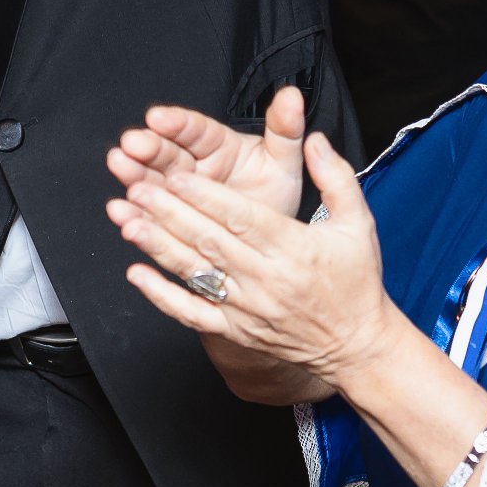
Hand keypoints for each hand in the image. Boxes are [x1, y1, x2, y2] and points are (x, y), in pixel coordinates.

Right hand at [107, 84, 313, 221]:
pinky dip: (134, 214)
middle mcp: (192, 165)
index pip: (195, 130)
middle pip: (167, 152)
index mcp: (218, 145)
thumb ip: (284, 129)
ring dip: (132, 173)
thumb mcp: (284, 162)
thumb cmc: (274, 194)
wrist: (271, 240)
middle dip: (147, 146)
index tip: (158, 117)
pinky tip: (120, 212)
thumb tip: (292, 95)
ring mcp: (177, 193)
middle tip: (130, 143)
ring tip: (118, 166)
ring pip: (151, 179)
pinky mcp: (169, 221)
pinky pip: (149, 216)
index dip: (176, 122)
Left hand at [110, 130, 396, 398]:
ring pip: (195, 273)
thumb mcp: (358, 222)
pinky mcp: (236, 331)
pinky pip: (192, 313)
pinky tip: (136, 273)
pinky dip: (161, 294)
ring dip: (157, 245)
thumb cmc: (357, 282)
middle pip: (210, 241)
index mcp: (295, 249)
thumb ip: (335, 177)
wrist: (358, 347)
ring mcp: (247, 309)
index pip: (242, 218)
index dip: (206, 196)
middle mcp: (267, 280)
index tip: (177, 174)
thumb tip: (313, 138)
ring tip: (128, 220)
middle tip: (138, 187)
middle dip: (170, 212)